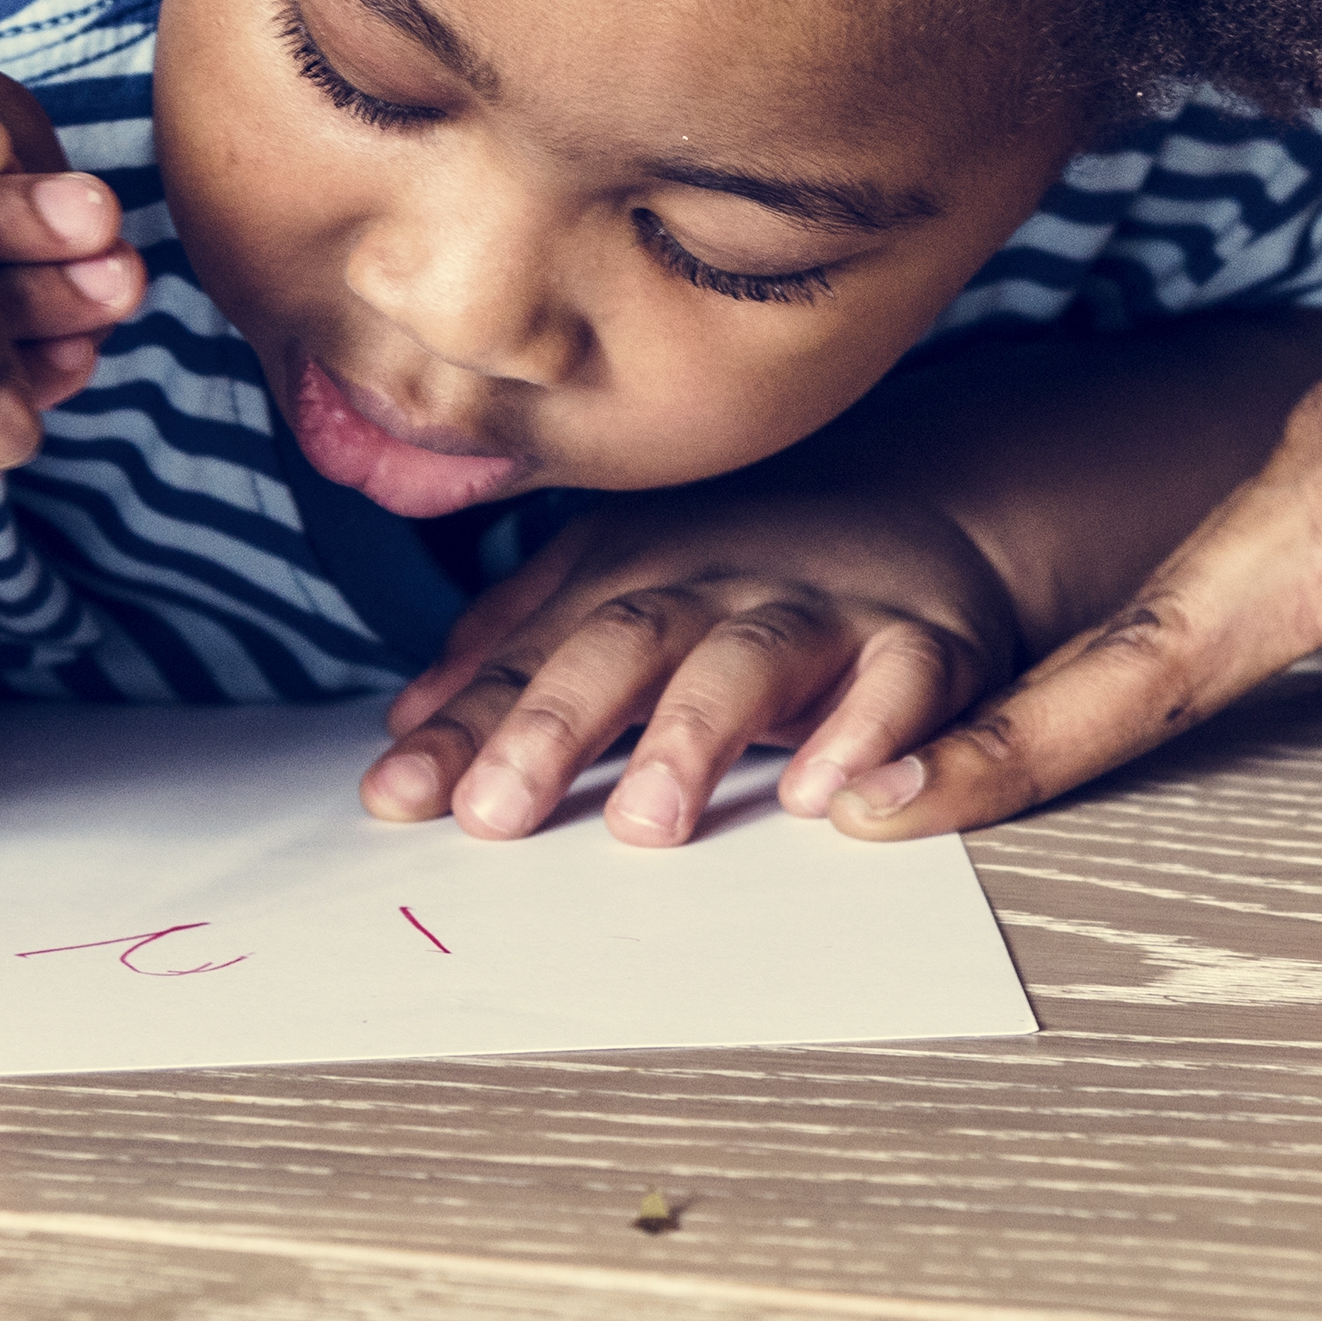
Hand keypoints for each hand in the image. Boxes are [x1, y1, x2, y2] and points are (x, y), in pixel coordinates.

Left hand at [360, 488, 1029, 847]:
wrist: (926, 501)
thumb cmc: (744, 566)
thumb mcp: (620, 582)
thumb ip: (516, 649)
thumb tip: (407, 725)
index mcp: (629, 575)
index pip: (530, 658)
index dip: (462, 726)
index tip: (395, 798)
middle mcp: (714, 586)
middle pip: (623, 642)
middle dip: (553, 723)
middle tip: (494, 813)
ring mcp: (817, 612)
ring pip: (748, 660)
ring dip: (693, 735)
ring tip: (646, 819)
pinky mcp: (920, 644)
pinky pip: (900, 684)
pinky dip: (867, 735)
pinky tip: (823, 796)